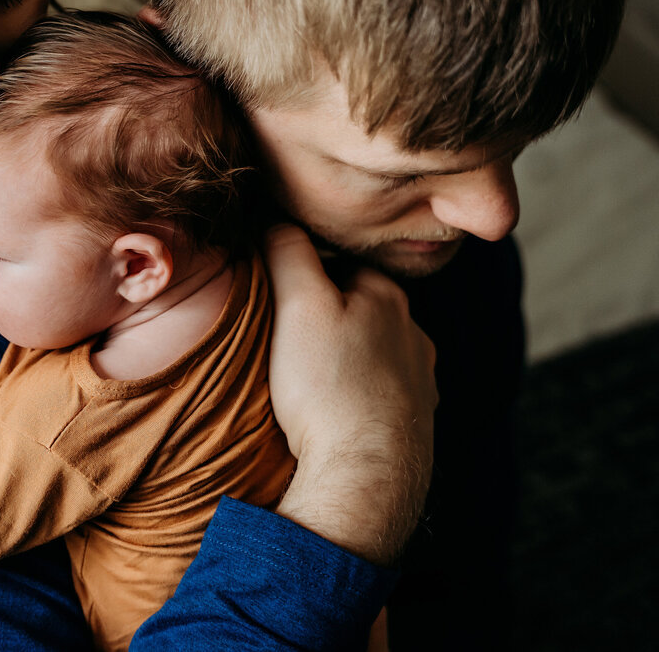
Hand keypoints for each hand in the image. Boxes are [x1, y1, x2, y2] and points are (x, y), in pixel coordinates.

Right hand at [263, 225, 436, 564]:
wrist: (367, 477)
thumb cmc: (329, 388)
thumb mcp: (298, 303)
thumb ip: (289, 251)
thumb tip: (277, 218)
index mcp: (388, 296)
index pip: (339, 265)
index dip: (302, 276)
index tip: (274, 297)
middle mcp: (414, 334)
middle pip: (359, 310)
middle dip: (327, 318)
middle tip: (283, 340)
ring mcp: (420, 383)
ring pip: (374, 354)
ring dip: (346, 360)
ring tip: (306, 380)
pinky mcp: (415, 426)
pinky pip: (381, 397)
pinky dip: (359, 398)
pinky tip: (334, 412)